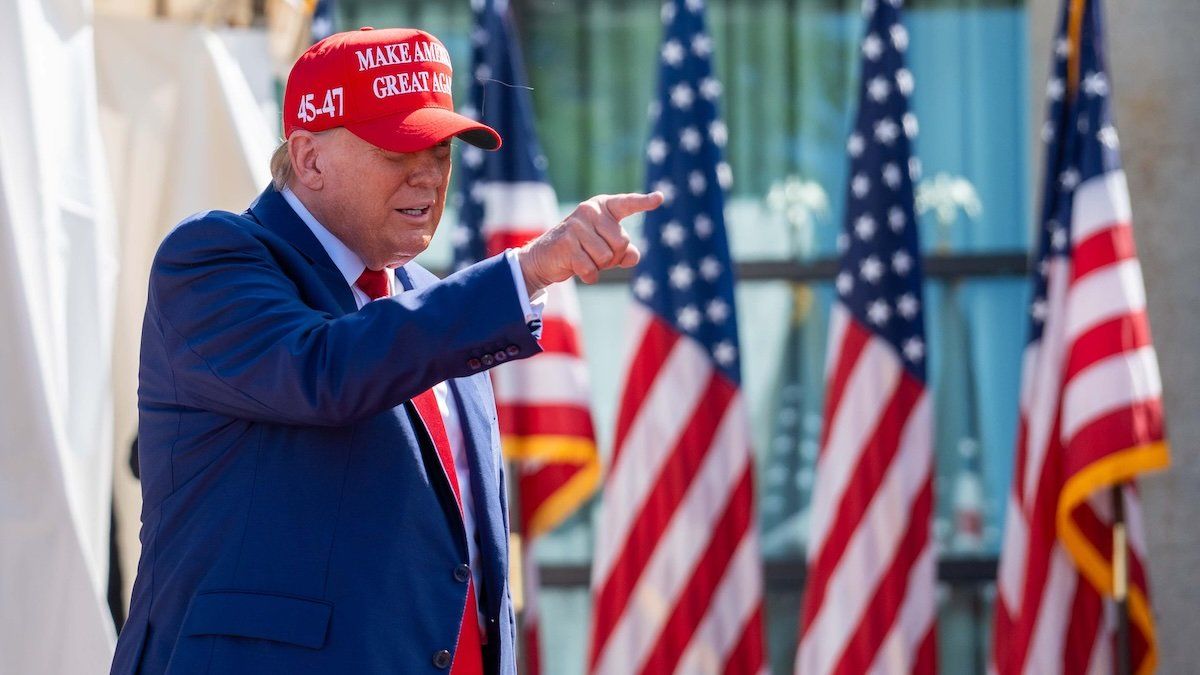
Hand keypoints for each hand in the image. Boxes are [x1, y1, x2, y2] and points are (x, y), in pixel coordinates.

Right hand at [517, 192, 663, 295]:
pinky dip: (589, 276)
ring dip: (600, 266)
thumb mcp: (606, 248)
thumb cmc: (582, 249)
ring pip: (607, 257)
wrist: (545, 257)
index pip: (627, 203)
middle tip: (596, 255)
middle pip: (622, 242)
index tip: (660, 198)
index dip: (644, 202)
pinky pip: (591, 268)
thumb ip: (625, 252)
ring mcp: (576, 225)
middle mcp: (589, 210)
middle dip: (614, 257)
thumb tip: (632, 257)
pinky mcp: (566, 243)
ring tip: (585, 259)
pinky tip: (577, 269)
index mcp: (603, 207)